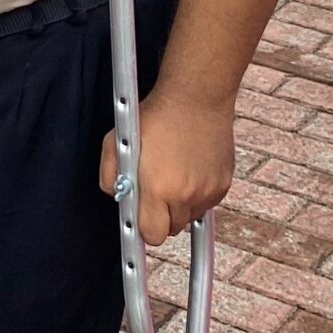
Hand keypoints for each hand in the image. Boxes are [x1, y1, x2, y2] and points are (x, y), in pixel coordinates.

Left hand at [99, 91, 233, 246]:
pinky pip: (207, 203)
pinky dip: (198, 194)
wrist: (196, 98)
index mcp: (157, 188)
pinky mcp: (223, 184)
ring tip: (172, 176)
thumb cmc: (154, 116)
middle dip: (161, 217)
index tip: (140, 218)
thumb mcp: (115, 141)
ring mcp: (207, 191)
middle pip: (171, 229)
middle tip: (154, 191)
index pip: (152, 235)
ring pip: (190, 217)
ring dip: (180, 206)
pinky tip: (189, 170)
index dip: (144, 228)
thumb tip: (117, 196)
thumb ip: (108, 176)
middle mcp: (185, 195)